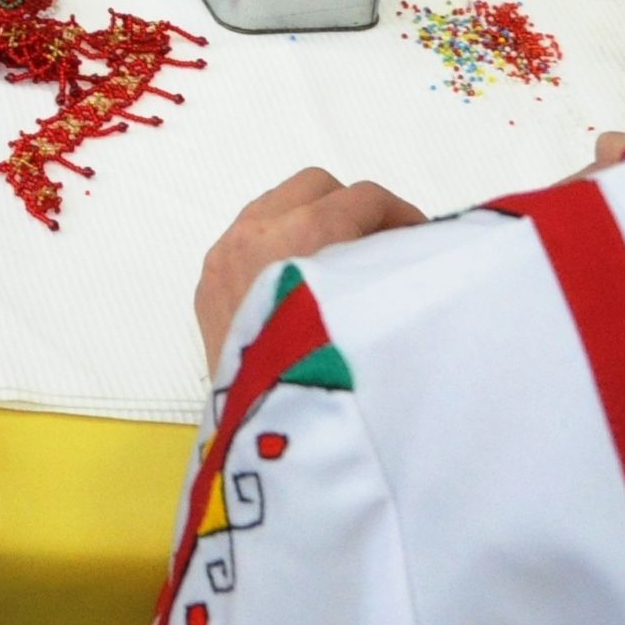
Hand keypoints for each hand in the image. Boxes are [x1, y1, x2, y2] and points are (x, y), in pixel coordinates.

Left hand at [194, 167, 422, 371]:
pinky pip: (244, 238)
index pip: (362, 199)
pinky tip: (298, 285)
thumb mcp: (381, 313)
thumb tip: (406, 251)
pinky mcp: (206, 284)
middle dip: (353, 208)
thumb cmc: (337, 375)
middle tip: (381, 248)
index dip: (401, 214)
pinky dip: (275, 244)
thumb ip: (390, 270)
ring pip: (274, 205)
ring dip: (310, 221)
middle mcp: (257, 233)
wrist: (270, 437)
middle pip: (315, 188)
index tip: (418, 240)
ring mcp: (224, 255)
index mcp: (306, 235)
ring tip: (340, 266)